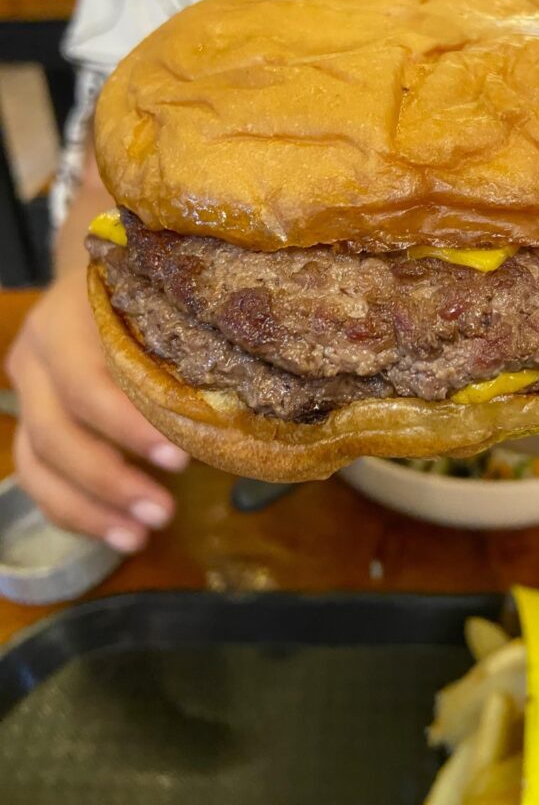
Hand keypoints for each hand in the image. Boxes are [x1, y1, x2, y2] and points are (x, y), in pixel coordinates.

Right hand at [5, 270, 188, 552]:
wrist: (102, 274)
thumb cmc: (151, 293)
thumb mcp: (165, 308)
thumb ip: (185, 354)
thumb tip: (239, 420)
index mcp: (70, 319)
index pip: (86, 383)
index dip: (128, 428)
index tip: (180, 462)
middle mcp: (36, 353)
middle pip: (55, 431)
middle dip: (109, 482)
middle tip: (164, 514)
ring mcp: (26, 387)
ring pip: (36, 462)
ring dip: (88, 509)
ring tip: (139, 538)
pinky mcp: (27, 417)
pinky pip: (36, 475)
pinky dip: (73, 510)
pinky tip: (115, 532)